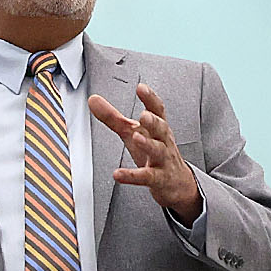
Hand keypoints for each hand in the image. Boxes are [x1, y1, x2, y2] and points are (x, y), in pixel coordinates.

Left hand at [89, 82, 199, 222]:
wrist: (177, 183)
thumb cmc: (154, 153)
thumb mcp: (133, 132)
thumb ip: (113, 117)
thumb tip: (93, 99)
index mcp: (158, 127)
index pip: (158, 110)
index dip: (151, 99)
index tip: (142, 88)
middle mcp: (163, 141)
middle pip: (162, 128)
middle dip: (154, 121)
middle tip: (143, 115)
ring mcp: (162, 160)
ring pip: (158, 151)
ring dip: (148, 144)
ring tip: (136, 137)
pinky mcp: (158, 179)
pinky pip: (147, 177)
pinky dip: (133, 176)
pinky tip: (118, 174)